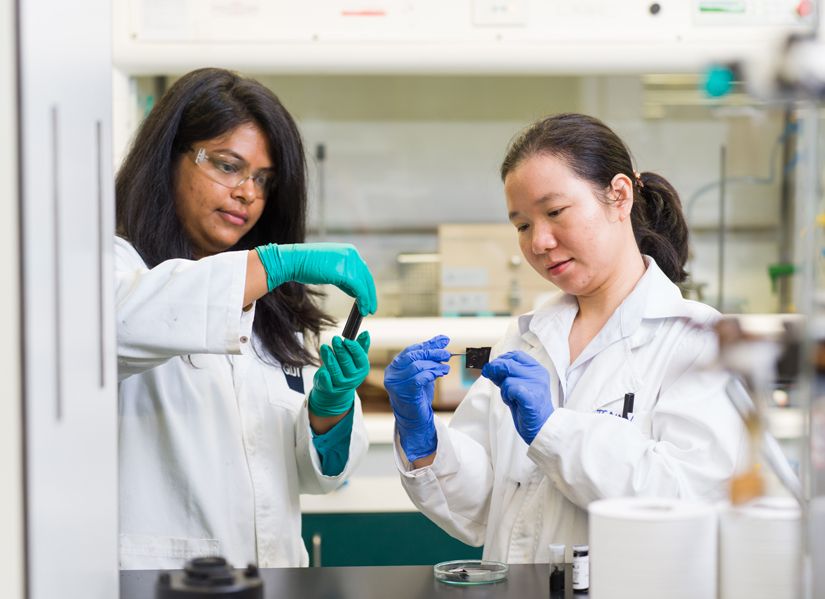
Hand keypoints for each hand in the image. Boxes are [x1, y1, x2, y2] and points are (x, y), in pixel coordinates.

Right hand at [256, 243, 376, 315]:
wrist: (294, 261)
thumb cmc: (307, 265)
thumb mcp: (330, 268)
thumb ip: (344, 276)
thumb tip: (355, 289)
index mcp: (348, 250)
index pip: (362, 270)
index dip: (366, 285)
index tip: (367, 296)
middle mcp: (351, 254)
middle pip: (366, 277)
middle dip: (369, 293)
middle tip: (370, 307)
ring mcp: (349, 262)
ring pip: (364, 284)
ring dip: (367, 299)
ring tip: (366, 311)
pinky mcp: (345, 273)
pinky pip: (359, 289)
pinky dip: (363, 300)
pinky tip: (362, 309)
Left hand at [309, 331, 370, 416]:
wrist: (337, 388)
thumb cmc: (347, 369)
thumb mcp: (356, 358)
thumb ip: (360, 346)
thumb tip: (365, 333)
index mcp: (362, 369)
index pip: (359, 357)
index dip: (353, 348)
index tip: (347, 339)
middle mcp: (354, 378)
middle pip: (346, 362)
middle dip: (340, 350)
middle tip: (335, 339)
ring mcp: (342, 384)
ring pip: (335, 370)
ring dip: (329, 358)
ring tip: (324, 347)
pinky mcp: (330, 388)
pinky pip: (327, 383)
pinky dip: (325, 378)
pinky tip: (322, 372)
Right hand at [384, 335, 450, 461]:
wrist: (415, 420)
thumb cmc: (418, 396)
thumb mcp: (423, 373)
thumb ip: (429, 357)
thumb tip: (443, 340)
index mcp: (394, 367)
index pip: (411, 350)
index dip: (428, 344)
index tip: (443, 340)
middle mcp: (392, 374)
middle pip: (413, 356)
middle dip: (432, 353)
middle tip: (446, 354)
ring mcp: (396, 384)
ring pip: (417, 366)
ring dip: (434, 365)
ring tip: (446, 367)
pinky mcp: (404, 392)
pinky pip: (419, 378)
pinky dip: (432, 373)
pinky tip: (441, 373)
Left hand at [482, 351, 552, 444]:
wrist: (541, 427)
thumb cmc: (528, 407)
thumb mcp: (517, 387)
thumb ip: (506, 376)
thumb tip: (489, 368)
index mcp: (537, 369)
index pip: (516, 355)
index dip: (501, 359)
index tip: (492, 366)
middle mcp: (538, 375)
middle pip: (509, 364)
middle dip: (494, 369)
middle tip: (487, 374)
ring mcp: (536, 385)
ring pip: (508, 379)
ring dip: (503, 390)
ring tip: (511, 399)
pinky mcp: (531, 398)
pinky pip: (511, 389)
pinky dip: (507, 395)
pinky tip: (512, 402)